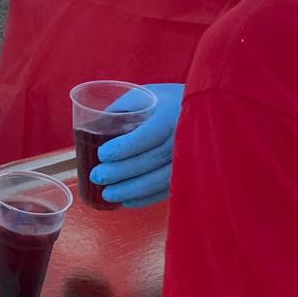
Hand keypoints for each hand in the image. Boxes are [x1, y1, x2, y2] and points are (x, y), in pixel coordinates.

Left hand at [91, 83, 183, 207]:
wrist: (206, 111)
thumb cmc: (168, 101)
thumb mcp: (146, 95)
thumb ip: (121, 108)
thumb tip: (92, 128)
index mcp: (173, 113)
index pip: (149, 134)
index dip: (125, 147)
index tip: (102, 154)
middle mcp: (186, 136)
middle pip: (153, 159)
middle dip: (122, 171)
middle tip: (97, 176)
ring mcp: (193, 157)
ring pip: (162, 179)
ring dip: (133, 190)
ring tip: (108, 194)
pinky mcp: (193, 172)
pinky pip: (171, 189)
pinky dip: (148, 198)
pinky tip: (127, 201)